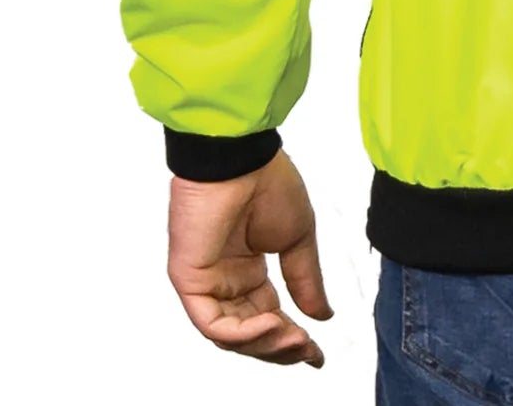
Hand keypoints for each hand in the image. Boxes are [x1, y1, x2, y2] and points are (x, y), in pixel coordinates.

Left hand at [167, 149, 331, 367]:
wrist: (243, 158)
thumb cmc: (269, 183)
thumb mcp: (298, 238)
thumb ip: (305, 280)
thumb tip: (322, 315)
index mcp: (248, 269)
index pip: (267, 315)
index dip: (291, 338)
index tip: (316, 353)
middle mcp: (226, 280)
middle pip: (249, 332)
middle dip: (280, 347)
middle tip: (308, 352)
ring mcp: (206, 282)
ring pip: (231, 335)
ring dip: (266, 344)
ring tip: (297, 339)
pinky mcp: (189, 281)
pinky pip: (212, 323)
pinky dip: (243, 332)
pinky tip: (274, 323)